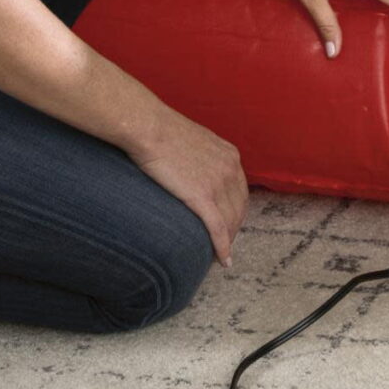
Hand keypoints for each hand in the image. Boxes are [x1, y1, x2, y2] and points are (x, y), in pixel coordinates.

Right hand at [130, 110, 247, 265]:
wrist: (149, 128)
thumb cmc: (162, 132)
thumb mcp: (193, 141)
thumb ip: (202, 157)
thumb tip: (193, 170)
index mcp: (230, 155)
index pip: (240, 191)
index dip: (236, 211)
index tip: (228, 224)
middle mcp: (230, 169)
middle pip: (239, 208)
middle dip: (233, 229)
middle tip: (223, 246)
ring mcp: (219, 183)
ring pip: (230, 221)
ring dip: (226, 242)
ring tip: (218, 257)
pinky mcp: (203, 196)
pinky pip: (217, 228)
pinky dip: (222, 247)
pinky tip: (221, 260)